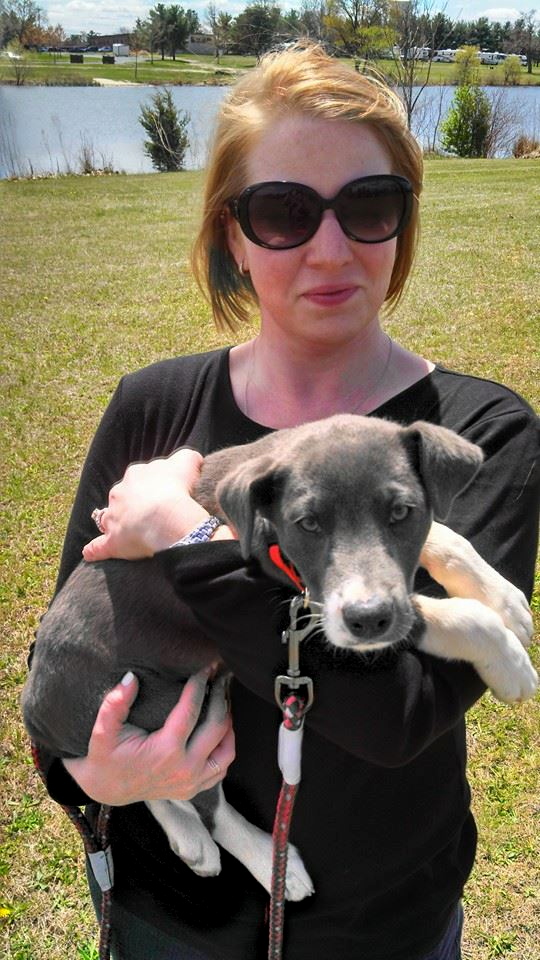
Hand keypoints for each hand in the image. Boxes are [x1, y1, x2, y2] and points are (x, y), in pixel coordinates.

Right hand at [63, 669, 234, 804]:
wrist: (107, 789)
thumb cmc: (106, 756)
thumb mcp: (103, 730)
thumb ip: (115, 703)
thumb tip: (131, 677)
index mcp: (165, 752)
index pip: (192, 711)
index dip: (200, 685)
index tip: (206, 667)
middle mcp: (184, 769)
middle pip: (217, 727)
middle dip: (220, 697)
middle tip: (220, 677)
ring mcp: (192, 782)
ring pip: (227, 749)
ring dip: (228, 722)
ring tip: (222, 700)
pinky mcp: (195, 789)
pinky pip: (222, 767)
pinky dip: (226, 746)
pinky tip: (220, 728)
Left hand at [83, 448, 209, 561]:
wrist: (167, 515)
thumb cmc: (177, 488)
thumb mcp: (187, 462)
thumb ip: (187, 458)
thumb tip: (192, 460)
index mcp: (136, 474)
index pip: (140, 477)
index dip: (151, 486)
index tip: (163, 494)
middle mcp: (119, 493)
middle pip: (123, 497)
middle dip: (132, 503)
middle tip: (150, 514)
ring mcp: (113, 517)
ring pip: (109, 519)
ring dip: (115, 523)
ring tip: (129, 533)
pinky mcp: (112, 541)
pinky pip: (99, 547)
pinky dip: (94, 550)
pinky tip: (91, 554)